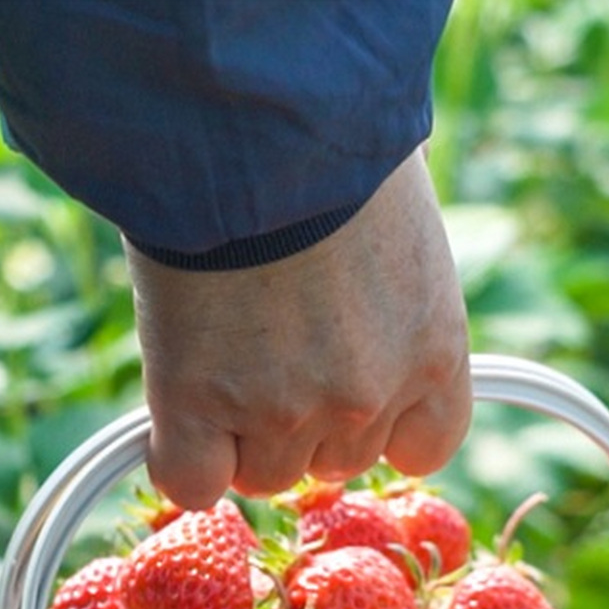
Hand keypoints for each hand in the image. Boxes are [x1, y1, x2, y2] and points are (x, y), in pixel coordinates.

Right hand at [126, 148, 471, 509]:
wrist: (248, 126)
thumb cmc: (332, 143)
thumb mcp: (401, 215)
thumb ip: (396, 282)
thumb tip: (384, 250)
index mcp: (433, 351)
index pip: (424, 449)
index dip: (381, 428)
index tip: (350, 400)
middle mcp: (368, 397)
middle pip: (335, 463)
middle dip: (304, 422)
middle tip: (269, 353)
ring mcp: (284, 412)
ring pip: (261, 475)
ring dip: (238, 435)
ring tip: (219, 356)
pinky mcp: (198, 409)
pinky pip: (188, 482)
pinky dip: (177, 458)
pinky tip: (175, 417)